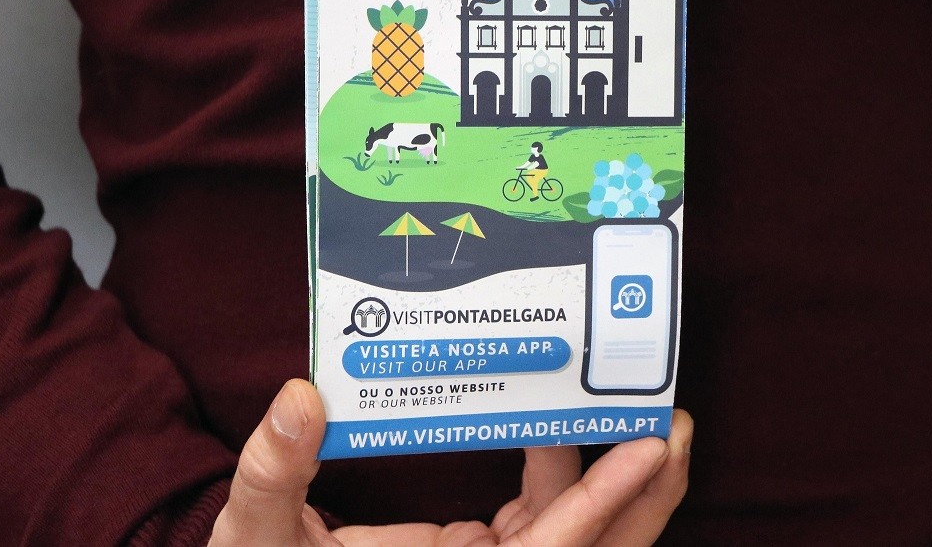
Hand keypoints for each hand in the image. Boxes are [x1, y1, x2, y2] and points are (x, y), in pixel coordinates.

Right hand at [210, 379, 692, 545]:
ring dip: (616, 472)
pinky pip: (542, 508)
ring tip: (637, 401)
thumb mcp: (255, 538)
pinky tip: (554, 410)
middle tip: (676, 418)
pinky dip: (559, 463)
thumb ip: (272, 474)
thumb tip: (302, 398)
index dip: (603, 501)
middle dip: (647, 492)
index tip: (650, 446)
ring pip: (580, 529)